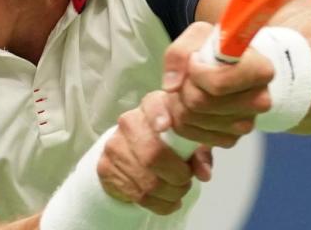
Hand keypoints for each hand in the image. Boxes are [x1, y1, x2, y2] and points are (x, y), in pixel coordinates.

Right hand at [96, 91, 212, 214]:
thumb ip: (199, 153)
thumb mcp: (187, 141)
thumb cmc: (166, 143)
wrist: (129, 153)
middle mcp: (129, 123)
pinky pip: (139, 195)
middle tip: (186, 180)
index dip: (159, 115)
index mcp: (151, 107)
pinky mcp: (106, 168)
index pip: (153, 105)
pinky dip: (160, 204)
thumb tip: (204, 173)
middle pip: (152, 154)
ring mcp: (114, 146)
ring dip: (171, 193)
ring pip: (148, 181)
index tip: (165, 126)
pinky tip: (168, 200)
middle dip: (177, 175)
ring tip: (178, 191)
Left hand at [161, 21, 274, 146]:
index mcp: (260, 71)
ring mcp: (245, 124)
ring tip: (188, 87)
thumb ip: (180, 53)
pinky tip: (190, 105)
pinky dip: (181, 119)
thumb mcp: (198, 35)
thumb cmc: (216, 48)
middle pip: (200, 102)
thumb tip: (171, 86)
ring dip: (178, 102)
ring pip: (191, 118)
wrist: (224, 66)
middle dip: (183, 87)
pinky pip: (190, 133)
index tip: (195, 61)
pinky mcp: (230, 139)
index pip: (218, 84)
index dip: (197, 73)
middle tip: (187, 76)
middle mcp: (259, 101)